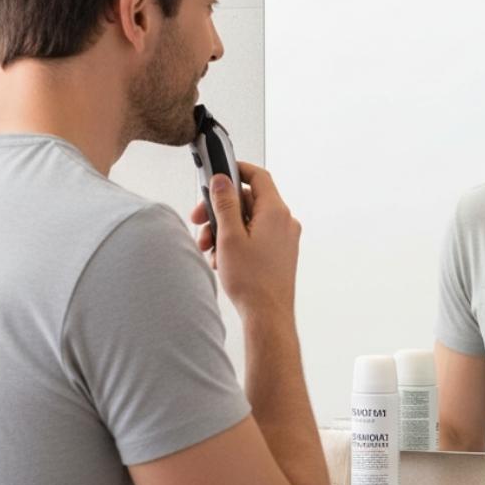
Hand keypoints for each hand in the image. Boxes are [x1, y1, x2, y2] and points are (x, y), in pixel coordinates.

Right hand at [190, 162, 300, 318]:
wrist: (268, 315)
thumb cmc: (251, 281)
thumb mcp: (229, 236)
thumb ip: (224, 204)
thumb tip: (222, 180)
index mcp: (275, 212)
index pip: (258, 176)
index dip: (237, 170)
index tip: (218, 173)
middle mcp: (284, 222)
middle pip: (249, 201)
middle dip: (220, 209)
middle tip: (199, 221)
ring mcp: (284, 238)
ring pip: (249, 221)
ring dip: (225, 229)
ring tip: (208, 247)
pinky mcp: (280, 253)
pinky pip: (256, 237)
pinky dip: (237, 241)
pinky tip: (221, 258)